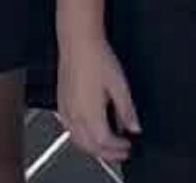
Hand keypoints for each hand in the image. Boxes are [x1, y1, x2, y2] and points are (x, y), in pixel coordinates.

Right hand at [55, 35, 140, 166]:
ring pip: (78, 141)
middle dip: (107, 153)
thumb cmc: (97, 58)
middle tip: (120, 153)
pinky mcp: (61, 104)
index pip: (105, 142)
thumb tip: (134, 127)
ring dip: (93, 148)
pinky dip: (81, 138)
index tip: (128, 146)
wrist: (77, 43)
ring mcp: (65, 111)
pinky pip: (69, 130)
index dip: (118, 148)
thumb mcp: (120, 85)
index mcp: (90, 113)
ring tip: (108, 146)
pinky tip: (90, 132)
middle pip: (90, 146)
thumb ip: (127, 111)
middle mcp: (74, 116)